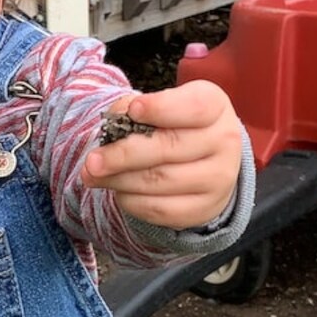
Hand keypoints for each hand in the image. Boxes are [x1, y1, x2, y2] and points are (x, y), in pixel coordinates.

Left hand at [82, 82, 241, 229]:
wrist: (206, 162)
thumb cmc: (176, 126)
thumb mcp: (162, 106)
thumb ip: (135, 108)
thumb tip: (114, 123)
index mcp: (215, 106)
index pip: (193, 107)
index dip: (161, 108)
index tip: (133, 111)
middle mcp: (224, 141)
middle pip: (169, 148)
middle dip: (123, 155)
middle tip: (92, 161)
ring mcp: (219, 178)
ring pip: (160, 181)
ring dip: (120, 180)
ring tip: (94, 176)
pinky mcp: (204, 208)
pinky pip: (161, 209)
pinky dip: (132, 202)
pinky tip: (118, 192)